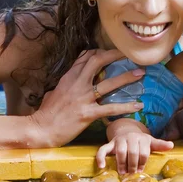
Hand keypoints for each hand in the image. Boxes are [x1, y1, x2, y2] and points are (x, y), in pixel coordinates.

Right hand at [29, 49, 144, 147]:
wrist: (41, 130)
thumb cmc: (46, 112)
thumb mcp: (53, 91)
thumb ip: (65, 83)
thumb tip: (70, 80)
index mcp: (69, 77)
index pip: (86, 56)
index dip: (101, 51)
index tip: (112, 52)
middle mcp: (77, 84)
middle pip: (98, 61)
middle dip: (115, 55)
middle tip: (130, 54)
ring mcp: (83, 98)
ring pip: (109, 83)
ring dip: (126, 77)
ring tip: (141, 73)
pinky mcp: (88, 114)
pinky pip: (110, 108)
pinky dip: (126, 106)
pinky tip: (138, 105)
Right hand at [95, 132, 173, 173]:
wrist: (126, 129)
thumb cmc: (140, 140)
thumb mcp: (150, 142)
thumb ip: (160, 145)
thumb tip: (172, 145)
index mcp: (142, 138)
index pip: (144, 152)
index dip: (143, 162)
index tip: (141, 170)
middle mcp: (131, 138)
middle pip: (133, 152)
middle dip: (133, 164)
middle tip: (132, 173)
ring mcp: (120, 140)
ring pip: (120, 151)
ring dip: (121, 163)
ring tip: (123, 172)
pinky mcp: (110, 143)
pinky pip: (103, 149)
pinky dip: (101, 158)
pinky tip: (101, 166)